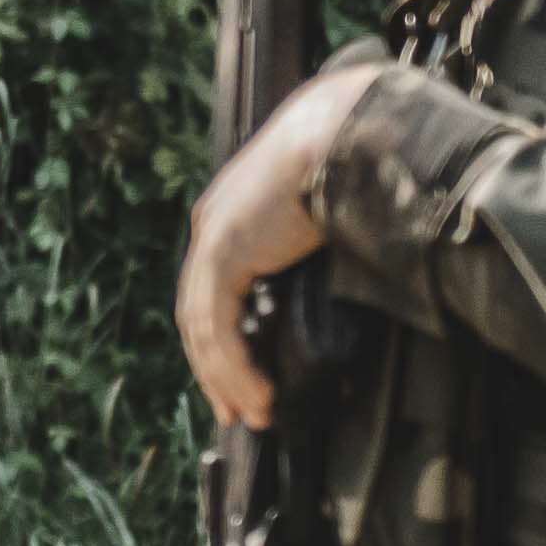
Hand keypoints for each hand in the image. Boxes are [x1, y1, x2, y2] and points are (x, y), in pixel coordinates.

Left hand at [175, 57, 381, 429]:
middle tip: (240, 412)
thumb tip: (344, 269)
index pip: (214, 290)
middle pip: (199, 316)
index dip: (224, 339)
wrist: (341, 130)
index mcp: (232, 215)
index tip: (245, 378)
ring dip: (228, 379)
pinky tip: (260, 395)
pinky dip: (235, 367)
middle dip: (218, 370)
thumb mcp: (323, 208)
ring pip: (205, 330)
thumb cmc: (346, 160)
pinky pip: (219, 328)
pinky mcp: (223, 254)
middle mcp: (213, 226)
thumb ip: (315, 243)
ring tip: (256, 415)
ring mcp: (213, 239)